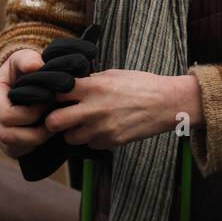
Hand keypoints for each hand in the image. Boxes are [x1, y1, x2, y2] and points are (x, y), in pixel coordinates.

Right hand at [0, 48, 54, 156]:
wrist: (26, 82)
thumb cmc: (24, 70)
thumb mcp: (24, 59)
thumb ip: (28, 59)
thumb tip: (35, 66)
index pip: (7, 115)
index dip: (32, 113)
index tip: (48, 101)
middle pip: (8, 134)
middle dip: (36, 129)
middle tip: (54, 117)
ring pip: (12, 145)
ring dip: (37, 138)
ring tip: (53, 126)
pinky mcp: (3, 140)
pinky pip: (16, 151)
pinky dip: (33, 145)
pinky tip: (46, 132)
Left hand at [45, 70, 200, 149]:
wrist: (169, 103)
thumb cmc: (144, 85)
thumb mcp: (115, 74)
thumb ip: (90, 81)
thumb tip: (71, 86)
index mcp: (93, 87)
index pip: (55, 93)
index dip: (51, 96)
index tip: (55, 97)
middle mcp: (94, 108)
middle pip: (54, 122)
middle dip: (54, 120)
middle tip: (61, 117)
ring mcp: (103, 127)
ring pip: (70, 138)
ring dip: (74, 132)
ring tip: (84, 124)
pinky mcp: (112, 141)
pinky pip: (90, 145)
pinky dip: (93, 140)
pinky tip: (102, 130)